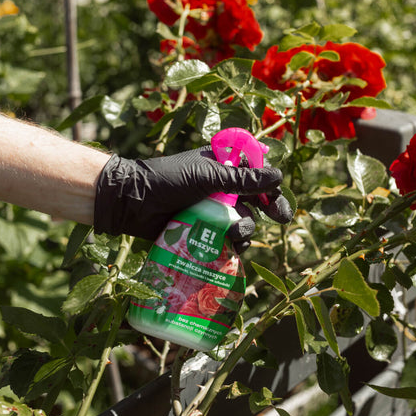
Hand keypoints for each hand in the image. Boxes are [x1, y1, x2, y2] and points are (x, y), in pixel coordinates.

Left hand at [94, 146, 292, 249]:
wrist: (134, 202)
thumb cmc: (169, 180)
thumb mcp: (208, 176)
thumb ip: (242, 179)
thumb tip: (278, 176)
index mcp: (223, 167)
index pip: (255, 174)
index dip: (270, 186)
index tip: (277, 199)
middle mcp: (221, 187)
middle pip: (255, 199)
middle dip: (270, 208)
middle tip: (282, 219)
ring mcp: (213, 208)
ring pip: (243, 220)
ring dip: (246, 227)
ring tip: (237, 233)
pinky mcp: (204, 228)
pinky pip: (227, 237)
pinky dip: (233, 243)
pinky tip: (232, 248)